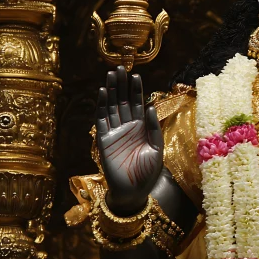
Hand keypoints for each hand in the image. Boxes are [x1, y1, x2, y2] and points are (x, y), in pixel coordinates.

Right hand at [94, 66, 163, 214]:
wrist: (134, 191)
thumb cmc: (148, 172)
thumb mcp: (157, 148)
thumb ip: (153, 128)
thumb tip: (149, 106)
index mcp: (141, 127)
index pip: (138, 103)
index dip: (136, 90)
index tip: (135, 75)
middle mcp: (127, 127)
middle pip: (123, 101)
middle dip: (121, 85)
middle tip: (119, 68)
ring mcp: (115, 132)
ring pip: (112, 107)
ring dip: (111, 91)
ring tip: (110, 75)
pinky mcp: (104, 140)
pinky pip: (102, 120)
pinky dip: (101, 106)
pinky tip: (102, 93)